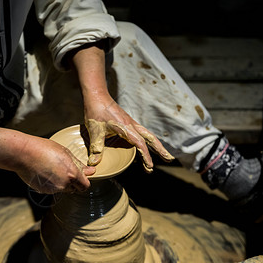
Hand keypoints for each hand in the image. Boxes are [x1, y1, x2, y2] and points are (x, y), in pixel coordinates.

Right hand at [15, 137, 95, 193]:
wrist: (23, 153)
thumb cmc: (44, 149)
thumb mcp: (65, 153)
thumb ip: (79, 164)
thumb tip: (91, 171)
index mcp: (72, 174)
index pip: (85, 186)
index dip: (83, 181)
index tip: (80, 176)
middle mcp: (63, 185)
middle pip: (74, 189)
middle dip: (73, 182)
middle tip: (64, 169)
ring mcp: (53, 189)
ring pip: (63, 189)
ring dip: (62, 183)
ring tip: (52, 169)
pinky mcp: (43, 191)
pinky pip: (52, 190)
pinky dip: (51, 184)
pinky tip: (45, 173)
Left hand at [70, 41, 173, 173]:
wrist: (97, 95)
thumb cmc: (96, 111)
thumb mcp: (94, 131)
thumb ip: (96, 147)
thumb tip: (93, 163)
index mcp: (126, 128)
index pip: (140, 143)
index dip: (146, 155)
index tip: (150, 166)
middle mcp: (131, 125)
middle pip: (151, 138)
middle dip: (160, 149)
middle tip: (169, 160)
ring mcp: (131, 123)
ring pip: (148, 135)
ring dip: (156, 145)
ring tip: (163, 155)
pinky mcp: (128, 122)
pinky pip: (142, 133)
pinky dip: (147, 141)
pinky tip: (145, 146)